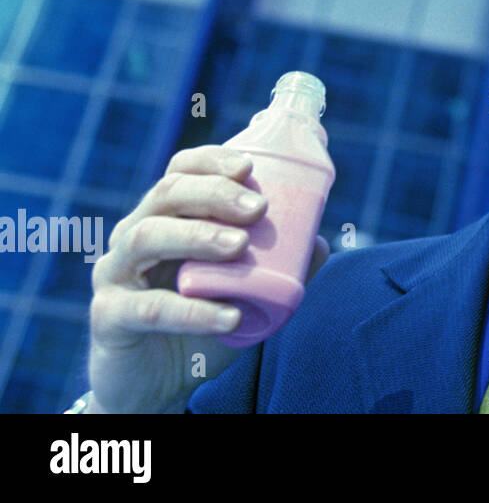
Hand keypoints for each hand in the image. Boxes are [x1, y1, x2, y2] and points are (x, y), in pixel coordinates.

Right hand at [87, 145, 331, 412]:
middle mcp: (133, 235)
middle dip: (214, 194)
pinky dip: (192, 310)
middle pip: (165, 194)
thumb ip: (279, 267)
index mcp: (165, 218)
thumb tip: (320, 242)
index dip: (212, 162)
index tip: (250, 167)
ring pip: (146, 237)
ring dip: (197, 236)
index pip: (180, 172)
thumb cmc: (201, 325)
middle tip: (257, 208)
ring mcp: (114, 273)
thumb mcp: (244, 292)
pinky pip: (148, 308)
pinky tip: (229, 316)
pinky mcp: (109, 316)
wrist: (157, 385)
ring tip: (240, 246)